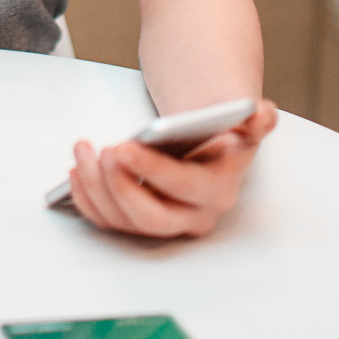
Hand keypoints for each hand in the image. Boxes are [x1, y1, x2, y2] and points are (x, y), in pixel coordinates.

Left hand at [64, 100, 278, 238]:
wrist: (208, 142)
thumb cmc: (221, 130)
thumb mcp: (243, 118)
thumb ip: (255, 117)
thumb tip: (261, 115)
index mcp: (219, 190)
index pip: (184, 187)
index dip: (152, 170)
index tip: (124, 146)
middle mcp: (194, 216)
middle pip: (152, 217)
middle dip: (121, 187)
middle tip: (102, 152)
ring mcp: (165, 223)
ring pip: (125, 221)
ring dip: (96, 188)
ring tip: (83, 150)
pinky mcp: (139, 222)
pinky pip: (108, 221)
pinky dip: (87, 199)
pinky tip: (78, 170)